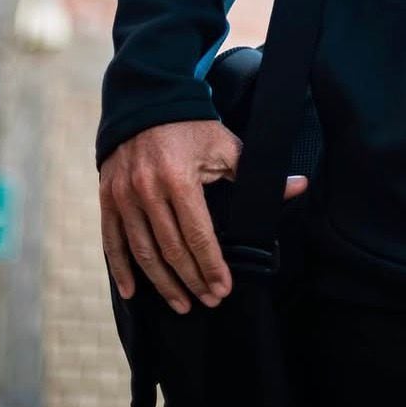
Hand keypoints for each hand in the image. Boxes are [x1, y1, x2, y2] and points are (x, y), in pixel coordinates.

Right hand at [99, 119, 307, 314]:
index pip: (198, 235)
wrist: (146, 103)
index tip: (223, 289)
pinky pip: (112, 241)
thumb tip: (298, 186)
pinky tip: (132, 292)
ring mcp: (123, 197)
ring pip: (143, 252)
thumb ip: (255, 172)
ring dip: (162, 284)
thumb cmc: (192, 126)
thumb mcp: (225, 145)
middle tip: (208, 301)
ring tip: (181, 303)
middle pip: (171, 250)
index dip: (211, 266)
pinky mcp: (107, 198)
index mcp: (179, 179)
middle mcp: (147, 191)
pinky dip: (121, 269)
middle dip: (192, 281)